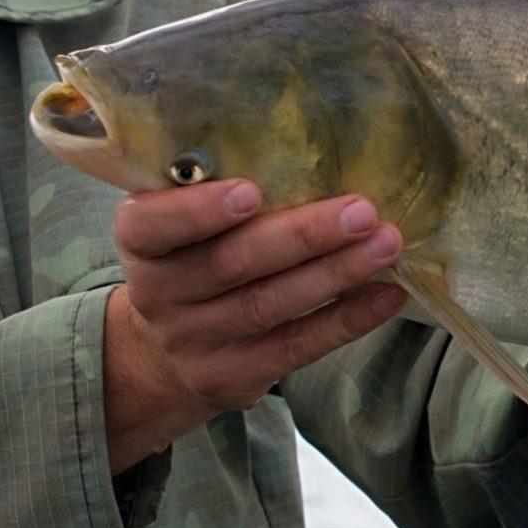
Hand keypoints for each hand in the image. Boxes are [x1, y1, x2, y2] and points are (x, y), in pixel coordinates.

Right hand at [103, 179, 406, 472]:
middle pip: (232, 263)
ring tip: (386, 242)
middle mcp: (157, 293)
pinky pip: (296, 346)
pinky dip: (347, 320)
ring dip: (336, 273)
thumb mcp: (181, 222)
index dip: (198, 211)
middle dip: (303, 235)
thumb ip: (218, 190)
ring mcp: (192, 341)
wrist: (159, 354)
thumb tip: (311, 150)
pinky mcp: (232, 376)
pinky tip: (387, 294)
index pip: (153, 225)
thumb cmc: (193, 258)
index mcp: (140, 240)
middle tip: (362, 211)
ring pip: (269, 304)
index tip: (250, 191)